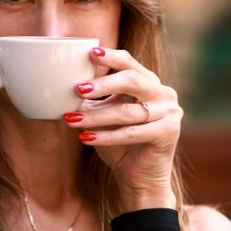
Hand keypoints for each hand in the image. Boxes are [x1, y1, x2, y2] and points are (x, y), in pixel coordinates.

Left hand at [65, 47, 182, 210]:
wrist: (138, 177)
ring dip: (96, 117)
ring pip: (127, 111)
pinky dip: (107, 136)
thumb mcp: (102, 116)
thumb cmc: (120, 144)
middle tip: (78, 89)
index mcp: (149, 83)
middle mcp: (164, 93)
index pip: (131, 63)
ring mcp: (170, 112)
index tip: (90, 53)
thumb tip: (60, 85)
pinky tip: (85, 138)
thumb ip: (91, 100)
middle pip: (133, 81)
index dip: (112, 57)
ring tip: (71, 120)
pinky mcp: (169, 132)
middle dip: (103, 84)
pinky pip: (133, 132)